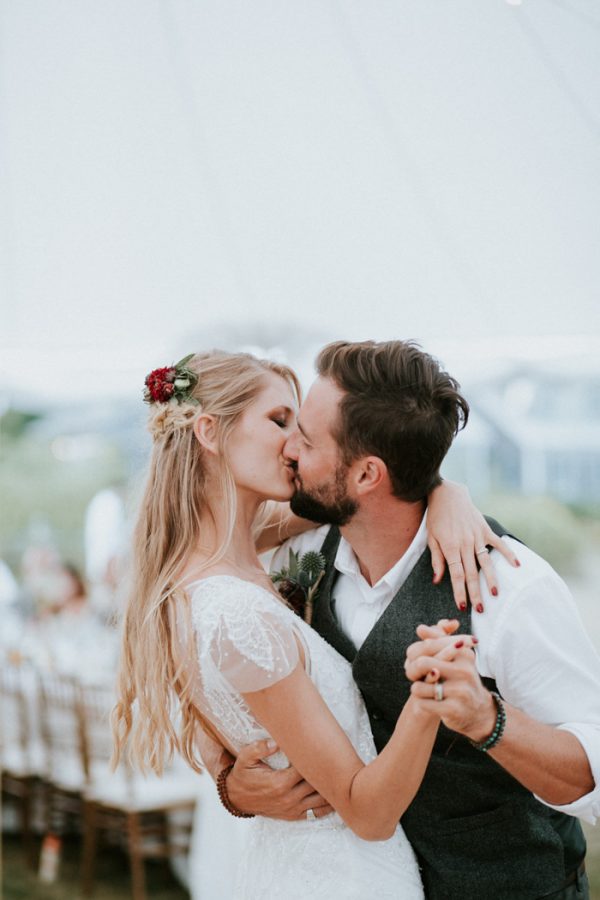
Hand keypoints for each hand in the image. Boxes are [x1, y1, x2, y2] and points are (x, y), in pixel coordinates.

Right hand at [226, 739, 333, 820]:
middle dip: (328, 772)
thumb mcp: (244, 758)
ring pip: (320, 800)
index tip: (324, 747)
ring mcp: (292, 808)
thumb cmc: (243, 775)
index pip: (306, 769)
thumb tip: (275, 742)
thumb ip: (258, 748)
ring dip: (331, 789)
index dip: (316, 759)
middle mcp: (289, 797)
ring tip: (343, 776)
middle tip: (339, 758)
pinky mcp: (293, 815)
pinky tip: (335, 796)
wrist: (237, 798)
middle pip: (317, 784)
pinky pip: (315, 813)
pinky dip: (327, 806)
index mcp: (280, 782)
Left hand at [405, 634, 496, 741]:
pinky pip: (423, 703)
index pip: (427, 644)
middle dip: (411, 670)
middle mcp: (464, 670)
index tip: (413, 659)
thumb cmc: (460, 680)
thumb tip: (420, 628)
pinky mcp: (454, 709)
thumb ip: (437, 639)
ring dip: (416, 688)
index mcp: (463, 652)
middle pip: (421, 663)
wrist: (478, 712)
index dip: (414, 652)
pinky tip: (429, 701)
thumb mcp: (455, 656)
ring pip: (419, 686)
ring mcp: (460, 691)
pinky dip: (421, 702)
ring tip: (424, 690)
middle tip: (412, 675)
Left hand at [427, 481, 519, 612]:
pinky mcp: (485, 529)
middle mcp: (465, 543)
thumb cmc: (436, 517)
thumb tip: (437, 580)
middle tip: (481, 609)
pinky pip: (498, 543)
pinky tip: (517, 565)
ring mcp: (477, 536)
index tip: (462, 606)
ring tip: (495, 594)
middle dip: (476, 592)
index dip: (459, 591)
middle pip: (472, 573)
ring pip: (486, 562)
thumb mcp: (431, 538)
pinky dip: (508, 553)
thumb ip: (436, 559)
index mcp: (450, 547)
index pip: (456, 575)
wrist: (447, 494)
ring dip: (491, 579)